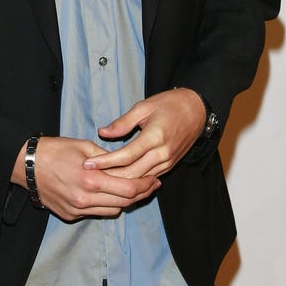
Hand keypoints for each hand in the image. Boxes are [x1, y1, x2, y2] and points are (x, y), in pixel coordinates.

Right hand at [12, 136, 160, 221]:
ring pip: (113, 211)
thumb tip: (126, 164)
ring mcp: (77, 209)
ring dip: (125, 201)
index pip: (129, 189)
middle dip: (141, 194)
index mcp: (91, 179)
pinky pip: (97, 213)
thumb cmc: (55, 150)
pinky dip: (107, 204)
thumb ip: (107, 159)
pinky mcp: (70, 215)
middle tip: (151, 185)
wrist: (27, 165)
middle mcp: (86, 199)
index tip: (154, 179)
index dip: (145, 185)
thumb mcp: (84, 146)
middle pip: (124, 203)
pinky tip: (110, 194)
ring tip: (133, 189)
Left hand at [83, 89, 206, 179]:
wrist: (197, 110)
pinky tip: (118, 180)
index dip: (105, 162)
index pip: (126, 156)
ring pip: (140, 179)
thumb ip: (123, 122)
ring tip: (100, 180)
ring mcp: (167, 162)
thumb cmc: (169, 104)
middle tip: (89, 176)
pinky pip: (148, 177)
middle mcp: (162, 153)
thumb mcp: (144, 106)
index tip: (88, 164)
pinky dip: (133, 180)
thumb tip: (102, 132)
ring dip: (120, 181)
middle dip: (109, 177)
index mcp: (155, 137)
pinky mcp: (169, 166)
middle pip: (132, 173)